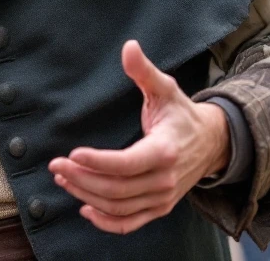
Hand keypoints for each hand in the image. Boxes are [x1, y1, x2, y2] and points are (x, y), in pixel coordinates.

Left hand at [48, 40, 229, 233]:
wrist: (212, 143)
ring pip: (119, 207)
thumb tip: (129, 46)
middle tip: (56, 165)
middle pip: (116, 189)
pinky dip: (106, 221)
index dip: (97, 162)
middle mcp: (164, 179)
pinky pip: (130, 222)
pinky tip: (84, 208)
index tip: (72, 154)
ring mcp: (163, 197)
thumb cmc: (182, 114)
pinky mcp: (160, 207)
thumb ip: (143, 70)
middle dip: (82, 178)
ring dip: (87, 196)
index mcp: (165, 150)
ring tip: (63, 179)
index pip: (126, 163)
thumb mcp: (165, 88)